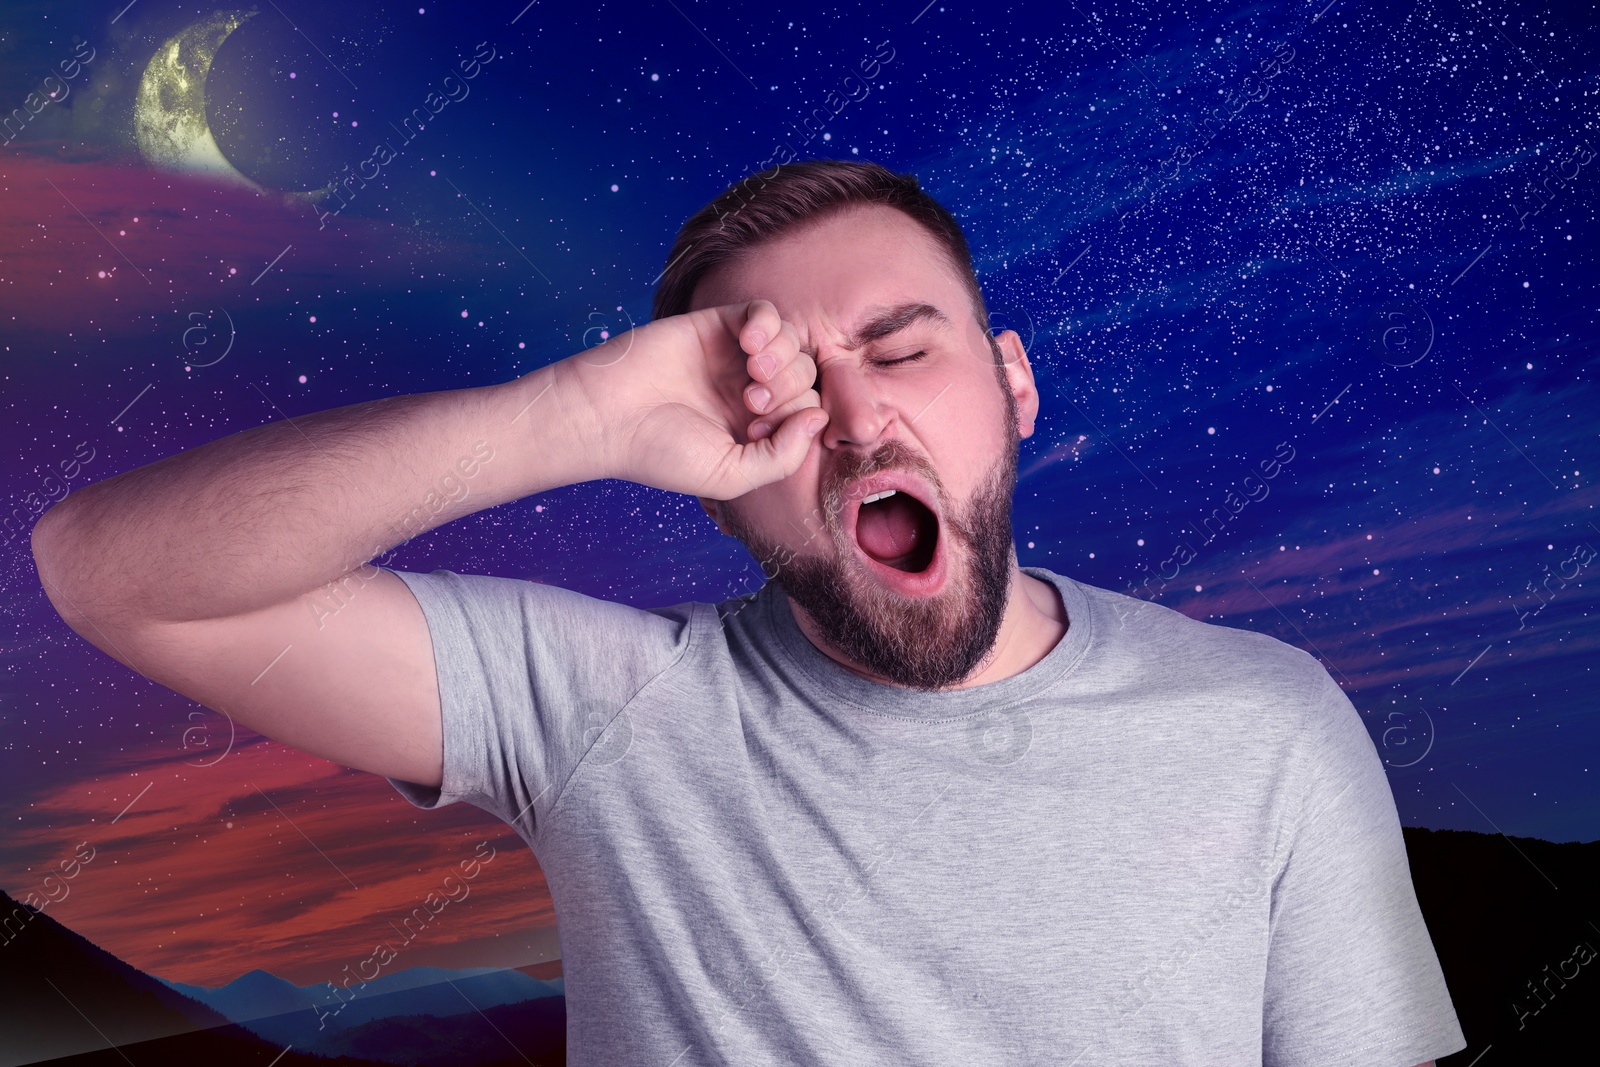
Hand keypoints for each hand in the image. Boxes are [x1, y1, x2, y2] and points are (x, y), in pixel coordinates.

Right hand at [566, 299, 827, 500]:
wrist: (606, 416)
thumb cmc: (661, 453)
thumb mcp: (732, 474)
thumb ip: (783, 455)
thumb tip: (819, 418)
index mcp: (754, 428)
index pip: (805, 411)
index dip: (795, 417)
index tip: (754, 428)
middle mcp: (748, 390)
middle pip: (803, 376)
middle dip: (789, 388)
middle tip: (750, 403)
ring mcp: (733, 357)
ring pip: (790, 343)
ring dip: (783, 357)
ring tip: (751, 373)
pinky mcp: (714, 325)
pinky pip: (763, 311)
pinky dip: (767, 322)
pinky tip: (748, 342)